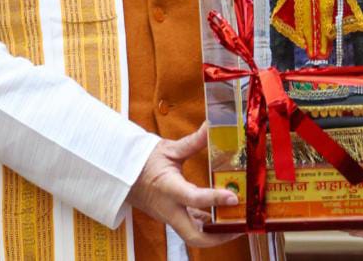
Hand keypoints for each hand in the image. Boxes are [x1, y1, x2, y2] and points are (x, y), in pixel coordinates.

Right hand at [127, 122, 240, 247]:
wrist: (123, 175)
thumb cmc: (144, 161)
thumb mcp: (170, 149)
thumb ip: (194, 141)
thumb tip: (212, 125)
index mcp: (168, 189)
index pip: (193, 198)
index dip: (215, 199)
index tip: (233, 197)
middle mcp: (169, 209)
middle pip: (194, 236)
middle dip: (219, 236)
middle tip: (239, 227)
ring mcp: (169, 217)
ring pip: (193, 236)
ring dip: (215, 235)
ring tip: (236, 225)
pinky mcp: (171, 218)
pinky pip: (190, 228)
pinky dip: (207, 227)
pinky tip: (222, 219)